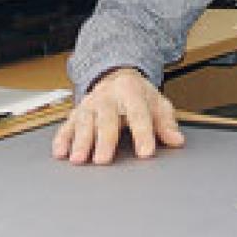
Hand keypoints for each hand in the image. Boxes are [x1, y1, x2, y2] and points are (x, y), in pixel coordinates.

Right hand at [51, 66, 184, 164]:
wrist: (117, 76)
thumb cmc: (139, 95)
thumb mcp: (158, 104)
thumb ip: (166, 123)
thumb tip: (176, 140)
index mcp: (131, 91)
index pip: (138, 114)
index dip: (143, 134)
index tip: (145, 153)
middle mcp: (107, 96)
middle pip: (106, 119)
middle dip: (104, 140)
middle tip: (102, 160)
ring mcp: (90, 104)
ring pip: (83, 122)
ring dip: (79, 141)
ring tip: (78, 160)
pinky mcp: (76, 112)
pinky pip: (67, 125)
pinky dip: (62, 139)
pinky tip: (60, 153)